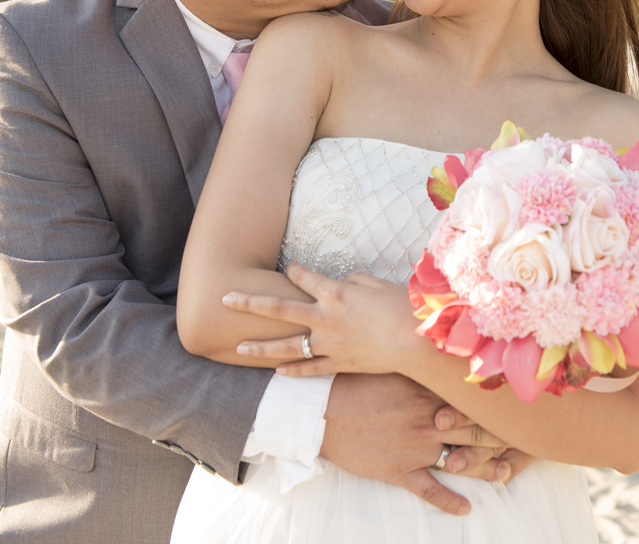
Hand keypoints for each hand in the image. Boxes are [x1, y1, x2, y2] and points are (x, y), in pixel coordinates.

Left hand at [223, 264, 423, 375]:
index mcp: (334, 293)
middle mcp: (324, 318)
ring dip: (260, 347)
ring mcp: (329, 344)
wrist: (413, 341)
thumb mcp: (375, 284)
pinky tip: (277, 371)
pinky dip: (293, 370)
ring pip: (287, 346)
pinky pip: (310, 369)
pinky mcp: (339, 364)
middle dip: (249, 303)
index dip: (293, 272)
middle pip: (278, 309)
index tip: (287, 268)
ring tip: (239, 348)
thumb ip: (352, 282)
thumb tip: (341, 285)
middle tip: (225, 299)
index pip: (303, 278)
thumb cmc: (400, 306)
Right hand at [320, 373, 515, 515]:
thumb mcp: (390, 363)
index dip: (498, 403)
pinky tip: (466, 509)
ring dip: (487, 468)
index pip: (474, 398)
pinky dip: (449, 501)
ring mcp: (415, 448)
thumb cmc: (354, 380)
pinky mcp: (399, 471)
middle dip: (503, 436)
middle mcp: (429, 420)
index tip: (520, 403)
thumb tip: (441, 338)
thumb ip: (418, 358)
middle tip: (527, 440)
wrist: (320, 410)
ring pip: (462, 460)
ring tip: (508, 473)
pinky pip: (429, 490)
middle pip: (476, 430)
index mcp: (428, 392)